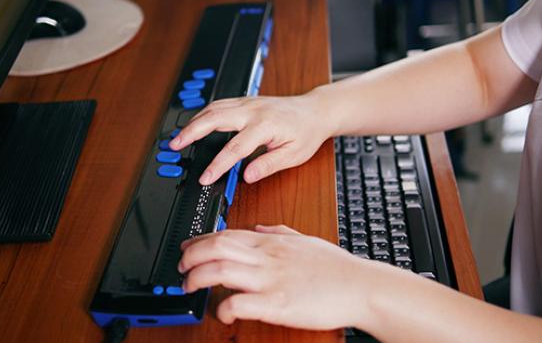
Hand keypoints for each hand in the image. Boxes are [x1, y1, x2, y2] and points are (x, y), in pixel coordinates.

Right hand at [169, 93, 332, 184]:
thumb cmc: (306, 132)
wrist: (315, 110)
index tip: (205, 177)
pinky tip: (195, 123)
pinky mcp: (246, 101)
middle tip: (174, 145)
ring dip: (193, 121)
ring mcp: (248, 103)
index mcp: (265, 126)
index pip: (235, 148)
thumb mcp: (293, 155)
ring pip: (214, 108)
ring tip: (178, 136)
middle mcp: (253, 111)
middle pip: (215, 118)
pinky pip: (219, 104)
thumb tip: (247, 176)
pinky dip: (203, 113)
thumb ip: (268, 165)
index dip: (217, 165)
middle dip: (192, 132)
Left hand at [178, 225, 392, 329]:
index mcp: (272, 243)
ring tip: (189, 287)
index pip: (226, 234)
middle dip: (190, 256)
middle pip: (217, 247)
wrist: (360, 286)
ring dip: (197, 278)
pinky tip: (221, 313)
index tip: (187, 248)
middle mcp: (267, 258)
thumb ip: (279, 232)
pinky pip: (240, 303)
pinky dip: (224, 308)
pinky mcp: (277, 304)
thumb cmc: (336, 267)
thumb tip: (259, 228)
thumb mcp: (305, 240)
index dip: (200, 240)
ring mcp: (271, 280)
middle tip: (181, 267)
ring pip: (221, 270)